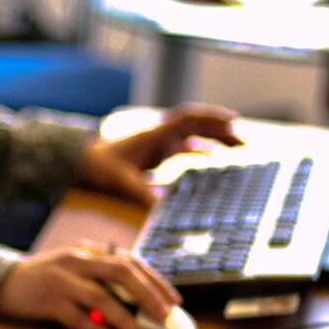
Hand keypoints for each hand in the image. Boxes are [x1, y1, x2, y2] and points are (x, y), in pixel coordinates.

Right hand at [0, 245, 182, 328]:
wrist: (0, 283)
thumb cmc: (44, 279)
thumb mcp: (74, 266)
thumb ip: (102, 275)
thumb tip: (141, 295)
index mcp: (88, 251)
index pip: (131, 261)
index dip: (156, 280)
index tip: (175, 301)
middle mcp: (78, 261)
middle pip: (122, 272)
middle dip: (149, 295)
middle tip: (166, 317)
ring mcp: (62, 280)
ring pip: (102, 297)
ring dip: (127, 319)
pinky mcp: (48, 302)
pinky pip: (79, 319)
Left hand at [77, 105, 242, 206]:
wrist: (83, 163)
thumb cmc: (101, 168)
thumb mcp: (121, 182)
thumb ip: (140, 194)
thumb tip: (159, 210)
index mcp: (156, 135)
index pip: (189, 118)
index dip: (212, 118)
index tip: (234, 122)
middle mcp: (161, 135)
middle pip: (198, 124)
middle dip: (222, 129)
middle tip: (245, 142)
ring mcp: (160, 142)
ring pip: (194, 134)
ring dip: (216, 137)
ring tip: (239, 148)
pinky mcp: (158, 152)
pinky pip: (186, 146)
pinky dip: (202, 149)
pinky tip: (215, 158)